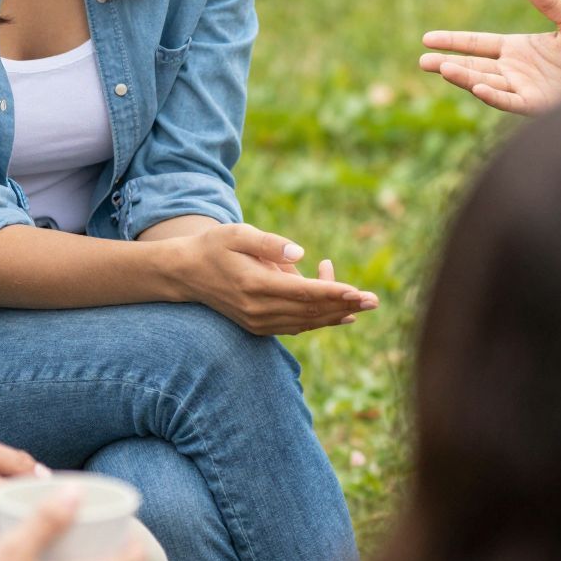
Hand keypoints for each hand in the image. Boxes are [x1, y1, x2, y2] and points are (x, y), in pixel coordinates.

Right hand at [0, 436, 41, 552]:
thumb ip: (13, 460)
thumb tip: (44, 476)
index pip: (35, 500)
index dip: (46, 496)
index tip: (52, 492)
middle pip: (23, 525)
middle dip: (34, 516)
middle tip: (39, 506)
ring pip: (4, 540)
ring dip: (15, 531)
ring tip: (13, 515)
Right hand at [177, 223, 378, 335]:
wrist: (185, 273)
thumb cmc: (214, 246)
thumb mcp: (238, 234)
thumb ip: (269, 243)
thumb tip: (301, 253)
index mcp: (255, 285)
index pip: (303, 293)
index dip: (333, 292)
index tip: (358, 292)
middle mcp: (258, 310)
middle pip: (310, 311)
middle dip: (344, 305)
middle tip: (375, 300)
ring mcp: (258, 322)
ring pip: (305, 321)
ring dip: (334, 313)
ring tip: (362, 303)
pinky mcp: (258, 326)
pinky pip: (295, 326)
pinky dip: (318, 320)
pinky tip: (341, 315)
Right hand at [420, 0, 560, 115]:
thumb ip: (548, 2)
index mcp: (518, 48)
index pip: (477, 43)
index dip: (453, 41)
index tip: (427, 39)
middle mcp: (514, 70)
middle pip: (473, 65)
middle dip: (448, 63)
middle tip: (422, 62)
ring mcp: (522, 88)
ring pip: (485, 82)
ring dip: (465, 77)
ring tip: (442, 69)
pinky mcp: (535, 105)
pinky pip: (509, 100)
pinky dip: (493, 95)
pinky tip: (477, 87)